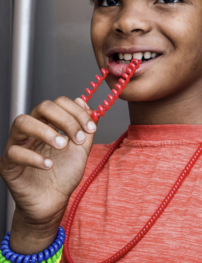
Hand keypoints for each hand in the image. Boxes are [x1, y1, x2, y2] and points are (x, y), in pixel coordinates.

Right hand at [0, 97, 96, 252]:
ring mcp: (18, 144)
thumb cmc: (65, 173)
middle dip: (65, 119)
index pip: (59, 103)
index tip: (91, 128)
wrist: (54, 201)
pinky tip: (49, 165)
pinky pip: (14, 152)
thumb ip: (85, 128)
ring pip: (22, 122)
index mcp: (50, 124)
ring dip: (46, 132)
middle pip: (42, 107)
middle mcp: (33, 130)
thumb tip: (86, 104)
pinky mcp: (8, 164)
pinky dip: (34, 157)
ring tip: (62, 146)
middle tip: (77, 138)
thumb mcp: (81, 149)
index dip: (77, 111)